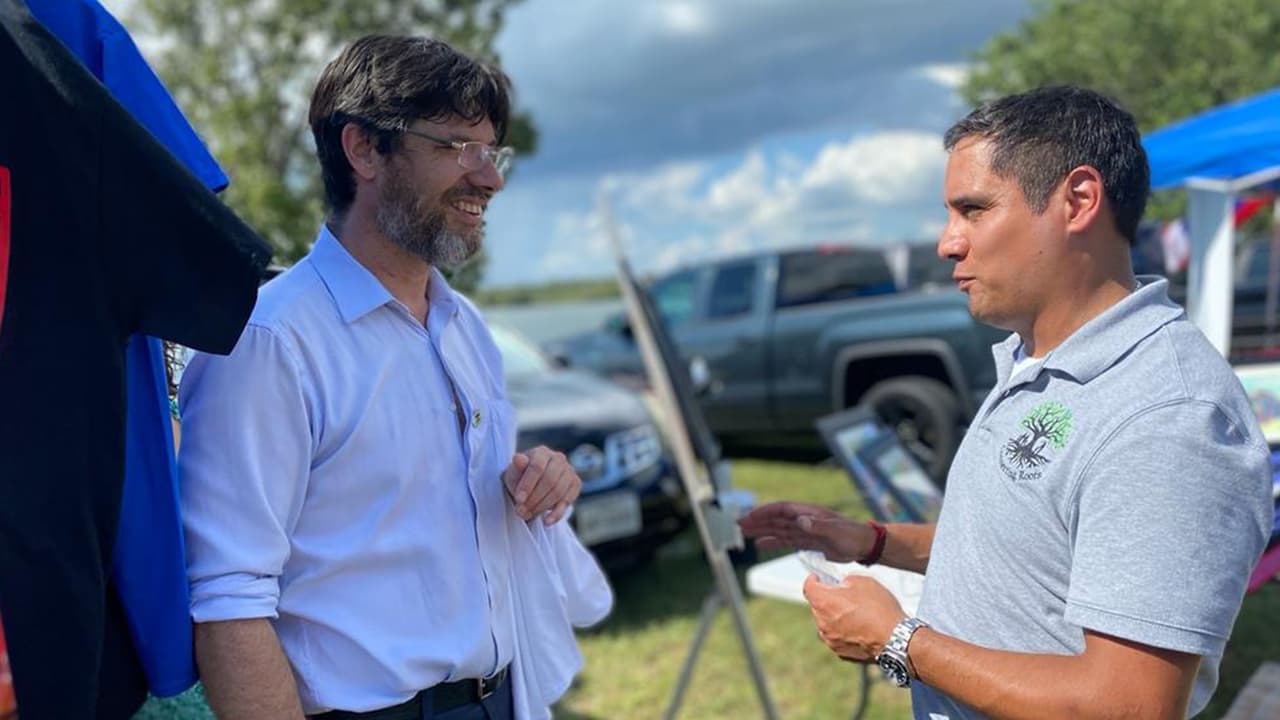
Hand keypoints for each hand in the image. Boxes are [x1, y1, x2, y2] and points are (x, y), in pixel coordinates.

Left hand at [502, 446, 580, 524]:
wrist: (531, 485)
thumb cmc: (520, 477)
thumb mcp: (513, 472)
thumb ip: (516, 467)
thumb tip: (518, 459)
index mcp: (542, 452)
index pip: (537, 467)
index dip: (528, 484)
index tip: (518, 500)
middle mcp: (558, 458)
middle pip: (549, 480)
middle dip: (534, 498)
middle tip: (520, 511)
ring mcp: (569, 471)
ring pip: (558, 492)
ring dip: (542, 507)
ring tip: (527, 515)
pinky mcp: (575, 484)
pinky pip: (568, 501)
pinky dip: (557, 513)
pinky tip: (547, 522)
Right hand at [737, 502, 874, 561]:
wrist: (864, 545)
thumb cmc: (852, 535)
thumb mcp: (835, 531)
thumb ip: (816, 526)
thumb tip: (799, 521)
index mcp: (807, 512)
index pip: (780, 509)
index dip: (764, 512)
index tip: (749, 517)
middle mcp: (803, 519)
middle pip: (775, 518)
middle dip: (757, 521)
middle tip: (738, 524)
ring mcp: (804, 530)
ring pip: (778, 529)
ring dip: (761, 531)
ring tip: (743, 533)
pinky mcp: (808, 542)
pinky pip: (785, 541)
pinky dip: (772, 542)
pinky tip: (761, 545)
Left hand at [803, 574, 904, 662]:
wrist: (896, 639)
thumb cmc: (880, 609)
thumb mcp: (864, 582)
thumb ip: (847, 581)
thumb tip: (843, 586)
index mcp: (824, 602)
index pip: (808, 588)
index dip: (812, 580)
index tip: (816, 578)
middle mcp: (822, 623)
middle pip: (817, 606)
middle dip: (827, 599)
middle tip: (843, 595)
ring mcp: (830, 640)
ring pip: (826, 624)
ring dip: (834, 617)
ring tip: (854, 614)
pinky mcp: (841, 653)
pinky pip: (836, 638)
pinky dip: (843, 632)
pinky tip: (859, 628)